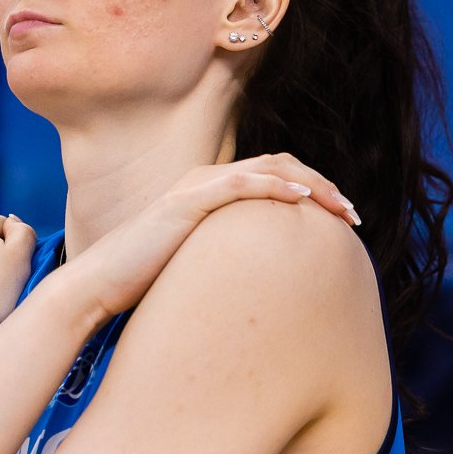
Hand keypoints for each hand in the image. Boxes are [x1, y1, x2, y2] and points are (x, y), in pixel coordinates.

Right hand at [65, 154, 358, 324]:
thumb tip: (266, 286)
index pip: (275, 179)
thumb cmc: (144, 285)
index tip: (344, 223)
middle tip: (355, 216)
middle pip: (281, 166)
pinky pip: (240, 184)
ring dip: (313, 185)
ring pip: (269, 168)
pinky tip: (302, 201)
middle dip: (325, 187)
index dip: (316, 193)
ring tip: (342, 208)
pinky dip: (274, 187)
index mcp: (212, 194)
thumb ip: (230, 263)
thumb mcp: (200, 268)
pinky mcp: (186, 203)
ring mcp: (196, 188)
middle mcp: (206, 182)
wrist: (97, 287)